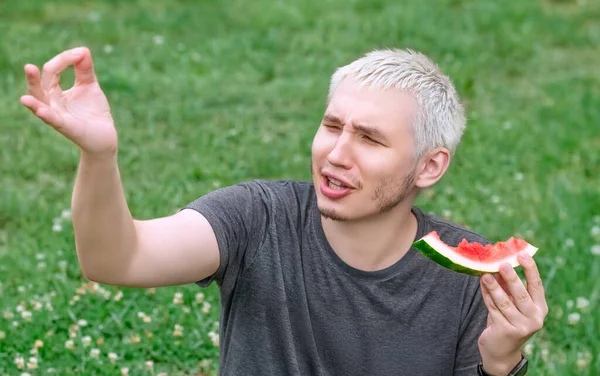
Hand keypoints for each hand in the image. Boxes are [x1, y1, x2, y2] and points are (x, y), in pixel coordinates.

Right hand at [20, 47, 117, 156]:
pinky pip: (55, 121)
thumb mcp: (89, 85)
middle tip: (28, 67)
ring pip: (41, 106)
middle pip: (40, 88)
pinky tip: (41, 111)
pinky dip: (47, 116)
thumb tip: (82, 50)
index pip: (52, 71)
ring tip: (25, 97)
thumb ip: (84, 68)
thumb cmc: (94, 110)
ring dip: (33, 100)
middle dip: (33, 79)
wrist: (105, 135)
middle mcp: (52, 103)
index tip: (81, 54)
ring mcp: (58, 116)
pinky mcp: (68, 128)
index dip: (64, 60)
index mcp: (55, 92)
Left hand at [478, 251, 547, 374]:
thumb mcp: (513, 304)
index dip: (530, 269)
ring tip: (485, 274)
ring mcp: (521, 327)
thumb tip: (499, 263)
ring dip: (493, 286)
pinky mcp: (505, 331)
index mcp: (540, 308)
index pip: (537, 286)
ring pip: (504, 302)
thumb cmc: (508, 320)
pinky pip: (493, 309)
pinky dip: (486, 296)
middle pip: (521, 294)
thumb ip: (509, 287)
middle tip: (502, 264)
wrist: (501, 350)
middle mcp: (534, 318)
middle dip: (511, 278)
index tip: (522, 254)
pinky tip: (482, 285)